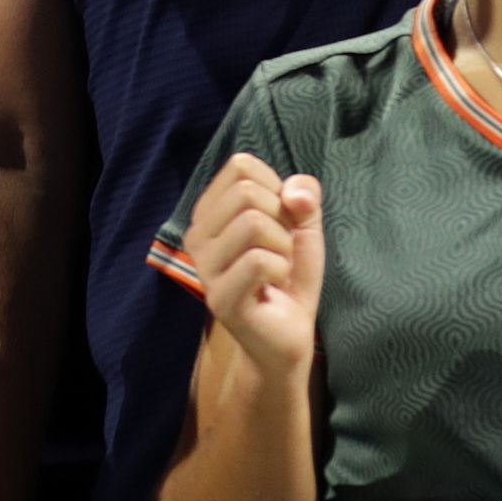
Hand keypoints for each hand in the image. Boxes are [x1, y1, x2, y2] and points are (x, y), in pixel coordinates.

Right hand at [182, 153, 323, 382]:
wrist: (288, 335)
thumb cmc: (290, 276)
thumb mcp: (304, 226)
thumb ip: (304, 195)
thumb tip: (294, 192)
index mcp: (210, 212)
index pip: (240, 166)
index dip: (275, 187)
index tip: (279, 220)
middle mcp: (197, 235)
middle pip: (246, 192)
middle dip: (282, 220)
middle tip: (280, 251)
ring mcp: (204, 268)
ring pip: (254, 223)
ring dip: (283, 248)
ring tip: (277, 270)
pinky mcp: (220, 298)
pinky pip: (260, 261)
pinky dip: (282, 271)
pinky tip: (273, 288)